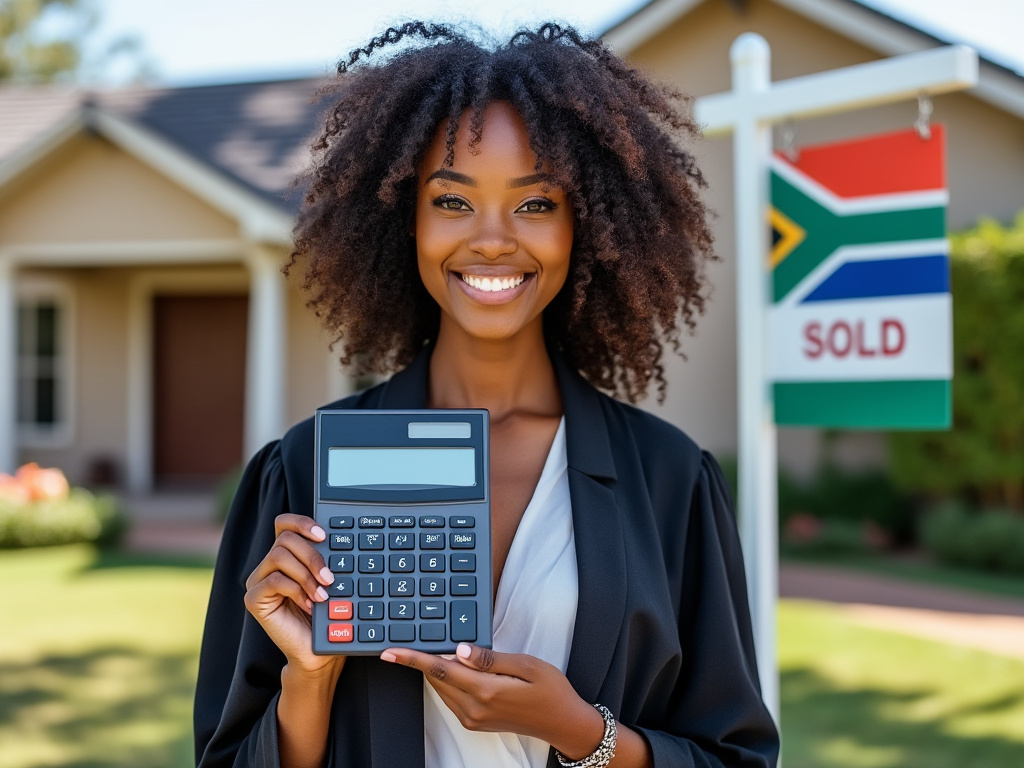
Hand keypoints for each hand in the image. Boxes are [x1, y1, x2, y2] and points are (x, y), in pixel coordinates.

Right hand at [244, 513, 343, 674]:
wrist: (317, 651)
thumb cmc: (325, 615)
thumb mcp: (327, 580)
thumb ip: (324, 559)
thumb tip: (337, 538)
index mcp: (285, 555)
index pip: (284, 524)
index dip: (302, 523)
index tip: (324, 535)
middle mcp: (268, 565)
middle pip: (284, 539)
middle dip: (312, 555)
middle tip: (330, 577)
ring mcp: (257, 581)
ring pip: (278, 556)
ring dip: (306, 574)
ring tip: (323, 594)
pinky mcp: (253, 599)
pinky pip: (274, 581)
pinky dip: (296, 590)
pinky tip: (309, 604)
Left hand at [380, 643, 603, 758]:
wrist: (562, 722)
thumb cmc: (551, 689)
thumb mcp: (526, 665)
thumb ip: (490, 658)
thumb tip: (460, 650)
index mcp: (486, 691)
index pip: (441, 670)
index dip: (413, 659)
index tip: (390, 652)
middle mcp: (475, 708)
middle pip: (437, 679)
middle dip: (419, 660)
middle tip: (407, 640)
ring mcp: (474, 718)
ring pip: (442, 689)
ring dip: (432, 670)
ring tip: (427, 649)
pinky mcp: (476, 722)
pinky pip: (451, 698)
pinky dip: (445, 681)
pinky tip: (449, 667)